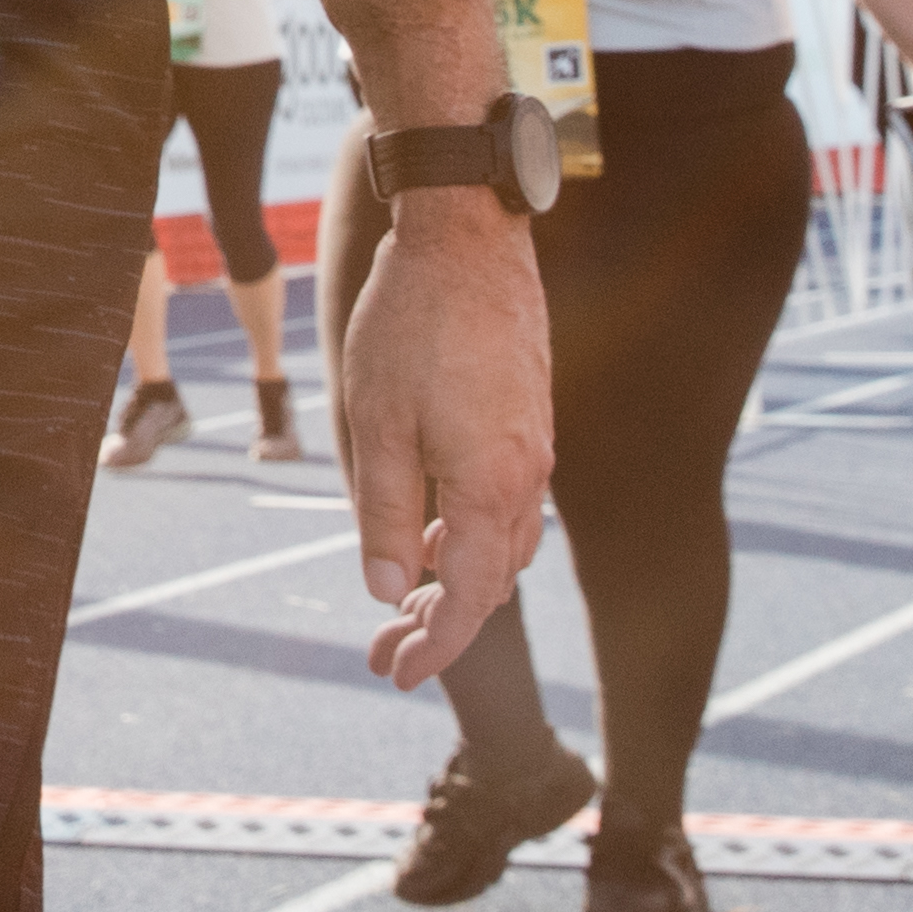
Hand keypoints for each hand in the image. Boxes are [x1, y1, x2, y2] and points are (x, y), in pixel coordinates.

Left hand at [333, 199, 549, 690]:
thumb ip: (386, 515)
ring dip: (456, 580)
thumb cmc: (412, 325)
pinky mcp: (527, 420)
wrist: (469, 236)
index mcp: (493, 488)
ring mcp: (534, 447)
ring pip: (501, 545)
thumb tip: (390, 592)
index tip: (396, 675)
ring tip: (402, 602)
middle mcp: (527, 477)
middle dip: (439, 625)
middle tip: (384, 654)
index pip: (471, 600)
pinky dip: (470, 535)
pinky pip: (506, 505)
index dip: (436, 646)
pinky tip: (432, 532)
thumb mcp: (378, 425)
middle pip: (489, 582)